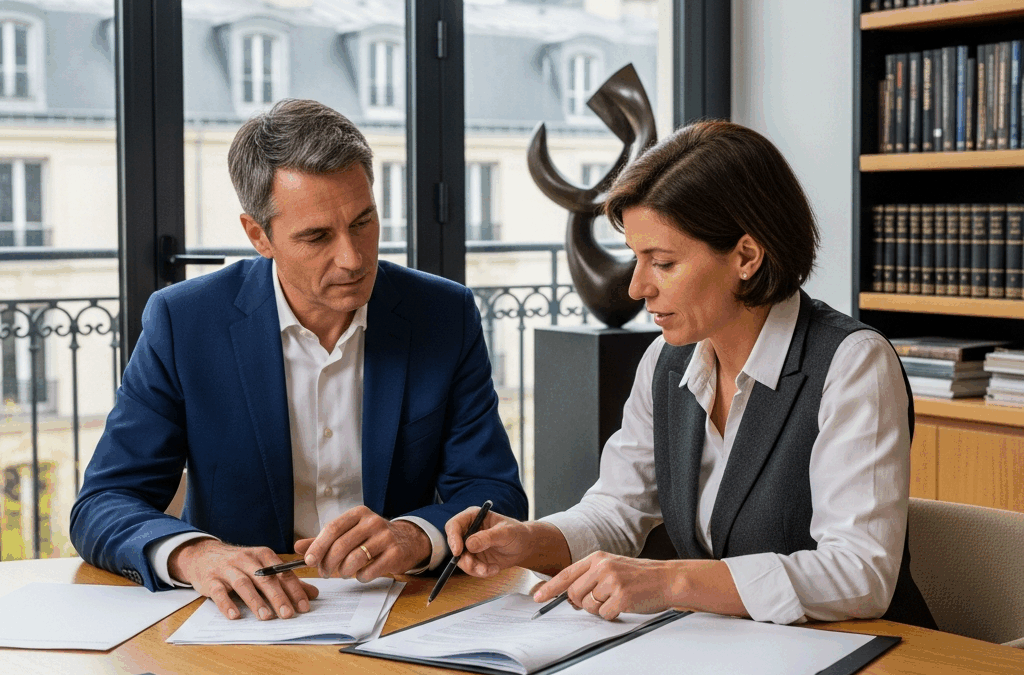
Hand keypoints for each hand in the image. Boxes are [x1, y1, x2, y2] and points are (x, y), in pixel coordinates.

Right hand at [167, 538, 319, 620]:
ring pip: (243, 584)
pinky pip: (218, 592)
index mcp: (262, 555)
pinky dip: (227, 604)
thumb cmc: (238, 564)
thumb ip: (286, 581)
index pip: (282, 573)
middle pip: (265, 578)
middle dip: (278, 597)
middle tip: (288, 614)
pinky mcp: (210, 579)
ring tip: (266, 617)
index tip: (304, 606)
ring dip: (256, 601)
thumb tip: (313, 594)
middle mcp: (246, 559)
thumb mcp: (262, 567)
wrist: (202, 555)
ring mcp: (227, 568)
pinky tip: (235, 616)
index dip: (294, 589)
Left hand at [294, 505, 430, 581]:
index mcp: (358, 514)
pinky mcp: (395, 553)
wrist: (408, 540)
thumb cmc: (372, 537)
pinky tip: (361, 574)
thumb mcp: (349, 532)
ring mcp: (385, 537)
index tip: (309, 561)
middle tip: (323, 573)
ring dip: (344, 571)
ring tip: (343, 573)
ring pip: (355, 559)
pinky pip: (370, 570)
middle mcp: (372, 522)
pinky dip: (361, 577)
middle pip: (342, 545)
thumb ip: (323, 540)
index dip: (318, 546)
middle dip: (328, 563)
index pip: (333, 528)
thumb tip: (297, 547)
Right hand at [444, 507, 532, 576]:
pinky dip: (481, 572)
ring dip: (474, 568)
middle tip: (474, 565)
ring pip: (461, 560)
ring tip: (491, 569)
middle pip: (454, 545)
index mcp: (473, 517)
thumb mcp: (505, 533)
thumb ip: (488, 537)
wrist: (524, 547)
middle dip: (463, 558)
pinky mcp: (474, 559)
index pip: (454, 525)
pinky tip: (494, 569)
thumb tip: (469, 544)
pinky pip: (471, 569)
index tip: (458, 551)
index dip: (452, 538)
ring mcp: (470, 546)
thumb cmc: (516, 533)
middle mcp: (468, 531)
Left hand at [533, 552, 688, 620]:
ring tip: (615, 600)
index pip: (566, 574)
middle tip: (600, 601)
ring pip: (588, 606)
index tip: (538, 597)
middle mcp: (602, 567)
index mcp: (597, 558)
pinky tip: (624, 605)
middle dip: (582, 603)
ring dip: (599, 609)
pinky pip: (604, 614)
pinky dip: (612, 615)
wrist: (667, 578)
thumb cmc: (640, 576)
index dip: (550, 588)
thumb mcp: (612, 567)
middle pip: (574, 594)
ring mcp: (611, 581)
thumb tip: (569, 596)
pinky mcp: (621, 597)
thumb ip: (590, 576)